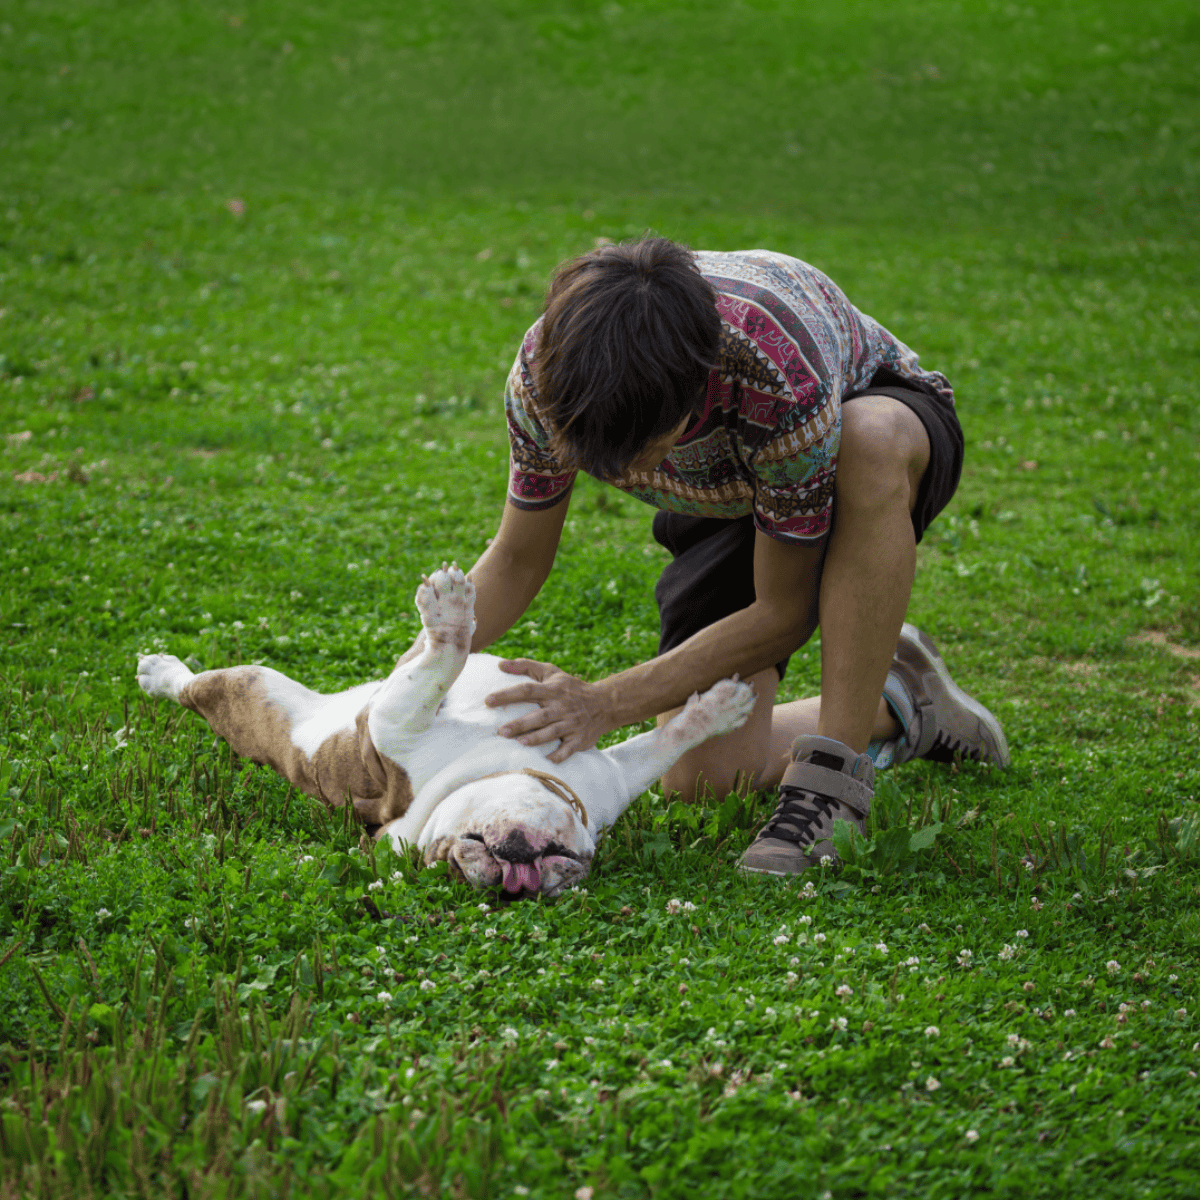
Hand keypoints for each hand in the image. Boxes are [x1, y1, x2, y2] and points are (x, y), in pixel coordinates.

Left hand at [486, 658, 615, 762]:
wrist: (604, 704)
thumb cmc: (570, 688)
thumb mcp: (551, 672)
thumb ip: (525, 666)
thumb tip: (500, 664)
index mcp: (552, 690)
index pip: (527, 690)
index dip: (508, 694)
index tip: (488, 700)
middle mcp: (561, 707)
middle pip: (539, 715)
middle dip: (520, 724)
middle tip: (500, 731)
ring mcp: (571, 724)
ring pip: (552, 732)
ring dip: (536, 738)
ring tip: (519, 743)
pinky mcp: (579, 739)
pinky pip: (568, 749)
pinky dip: (558, 756)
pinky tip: (546, 762)